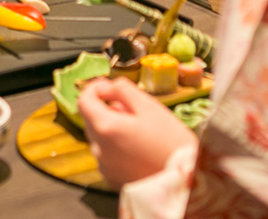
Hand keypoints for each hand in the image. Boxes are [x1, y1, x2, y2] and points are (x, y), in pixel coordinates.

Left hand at [77, 76, 197, 187]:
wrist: (184, 181)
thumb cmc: (170, 142)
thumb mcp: (149, 106)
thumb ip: (122, 90)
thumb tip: (104, 87)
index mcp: (105, 128)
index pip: (83, 101)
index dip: (94, 88)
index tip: (108, 86)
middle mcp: (99, 149)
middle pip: (91, 119)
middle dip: (106, 108)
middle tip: (133, 109)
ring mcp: (104, 166)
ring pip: (99, 137)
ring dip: (111, 127)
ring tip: (139, 130)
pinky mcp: (112, 179)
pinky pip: (107, 154)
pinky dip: (116, 146)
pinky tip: (138, 147)